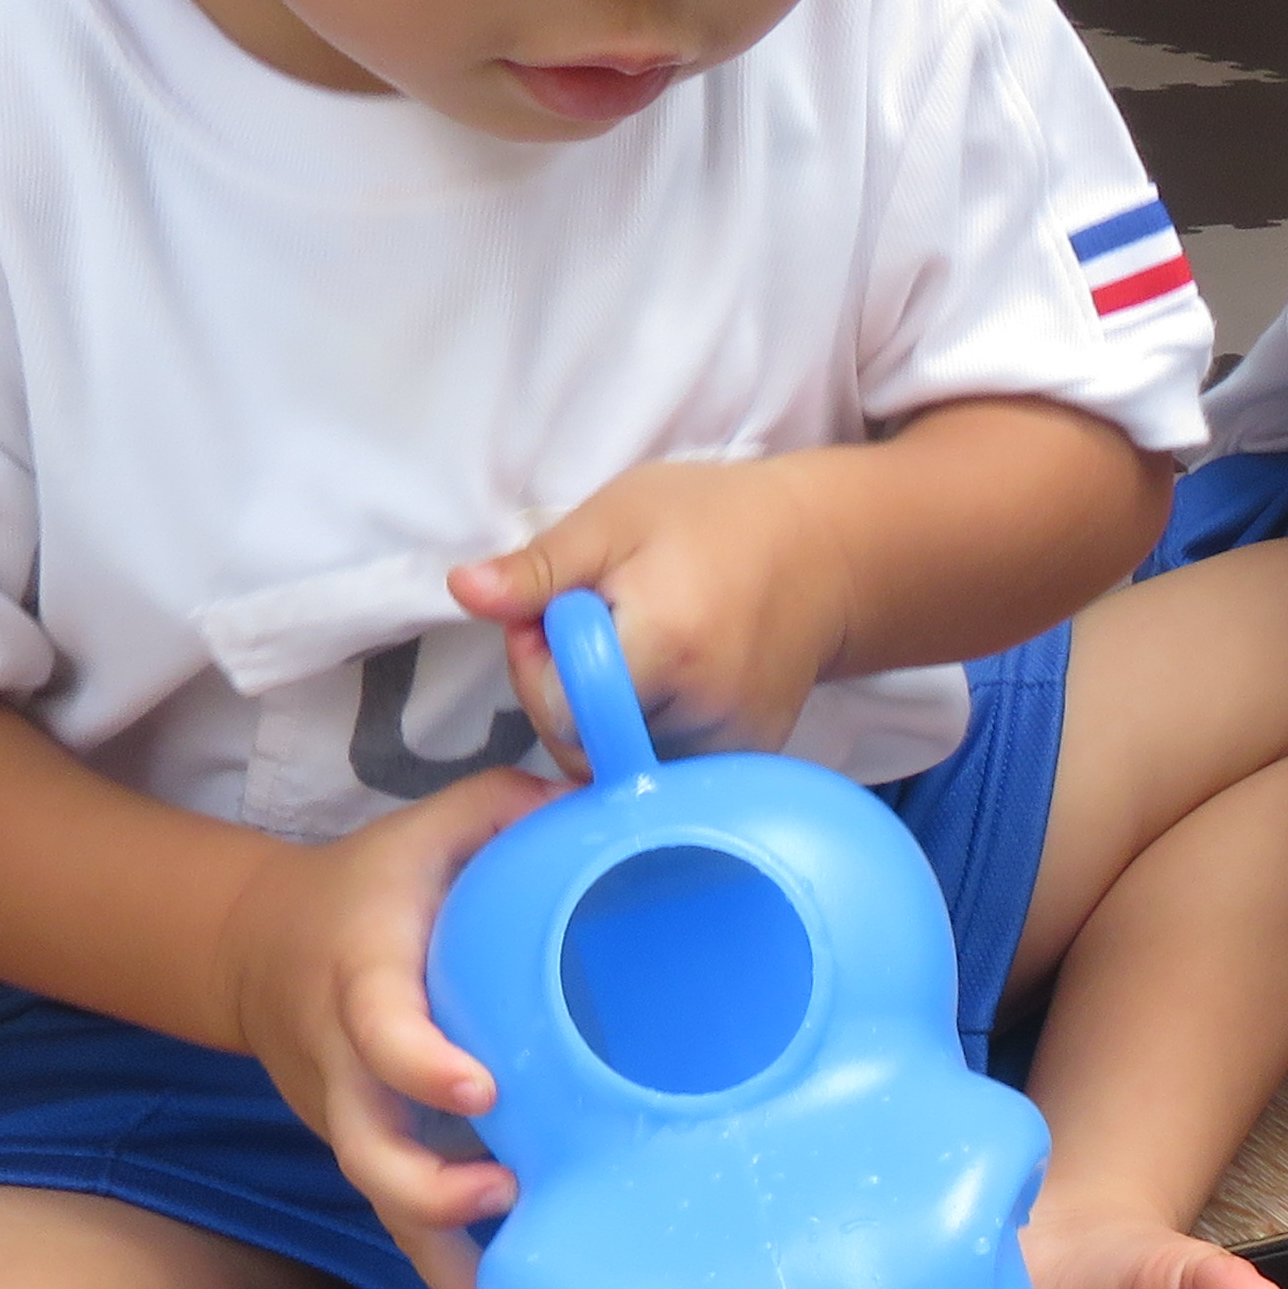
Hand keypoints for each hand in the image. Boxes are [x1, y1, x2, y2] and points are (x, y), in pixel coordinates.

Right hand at [211, 769, 564, 1288]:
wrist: (259, 950)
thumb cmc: (373, 887)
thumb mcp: (428, 830)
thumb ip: (508, 808)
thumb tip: (607, 798)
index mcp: (363, 977)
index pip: (380, 1026)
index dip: (419, 1062)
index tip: (479, 1089)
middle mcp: (346, 1065)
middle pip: (366, 1149)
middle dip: (426, 1188)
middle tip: (503, 1195)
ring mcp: (352, 1121)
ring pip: (380, 1205)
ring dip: (439, 1255)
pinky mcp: (369, 1157)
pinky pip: (400, 1224)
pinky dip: (447, 1268)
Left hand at [449, 451, 861, 766]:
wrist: (825, 551)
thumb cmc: (714, 519)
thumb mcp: (616, 518)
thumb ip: (540, 568)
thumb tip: (462, 592)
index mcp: (664, 646)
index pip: (558, 709)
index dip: (536, 669)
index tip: (552, 618)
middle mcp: (702, 711)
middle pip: (586, 744)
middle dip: (565, 693)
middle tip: (587, 628)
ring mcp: (730, 744)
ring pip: (624, 764)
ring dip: (604, 715)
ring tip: (631, 648)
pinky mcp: (746, 759)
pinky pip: (666, 770)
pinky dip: (645, 733)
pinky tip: (661, 680)